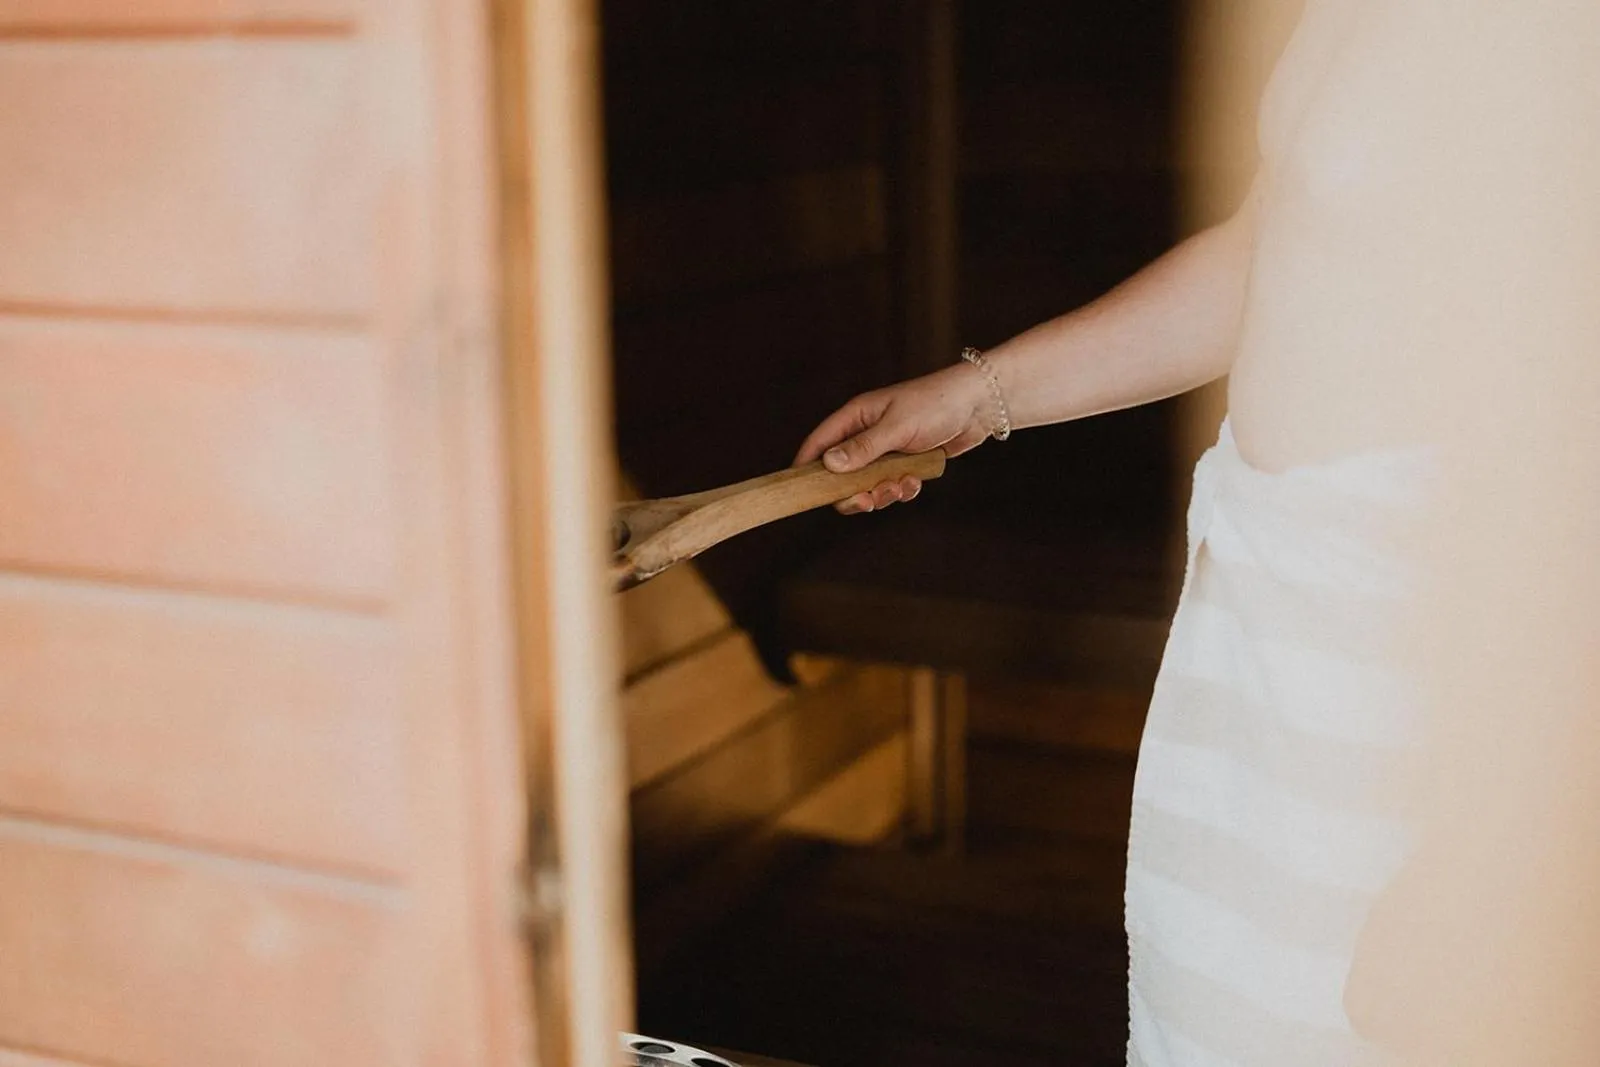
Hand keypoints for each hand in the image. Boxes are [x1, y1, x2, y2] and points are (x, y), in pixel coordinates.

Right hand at [795, 363, 989, 513]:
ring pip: (867, 484)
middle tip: (867, 502)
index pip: (819, 442)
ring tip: (901, 487)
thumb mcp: (897, 427)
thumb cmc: (936, 404)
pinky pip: (891, 485)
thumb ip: (863, 448)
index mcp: (857, 417)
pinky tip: (915, 482)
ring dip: (881, 493)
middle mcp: (866, 434)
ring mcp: (885, 450)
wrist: (979, 406)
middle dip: (852, 492)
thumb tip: (828, 464)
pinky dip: (901, 490)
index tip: (800, 490)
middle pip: (841, 473)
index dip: (806, 466)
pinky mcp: (905, 462)